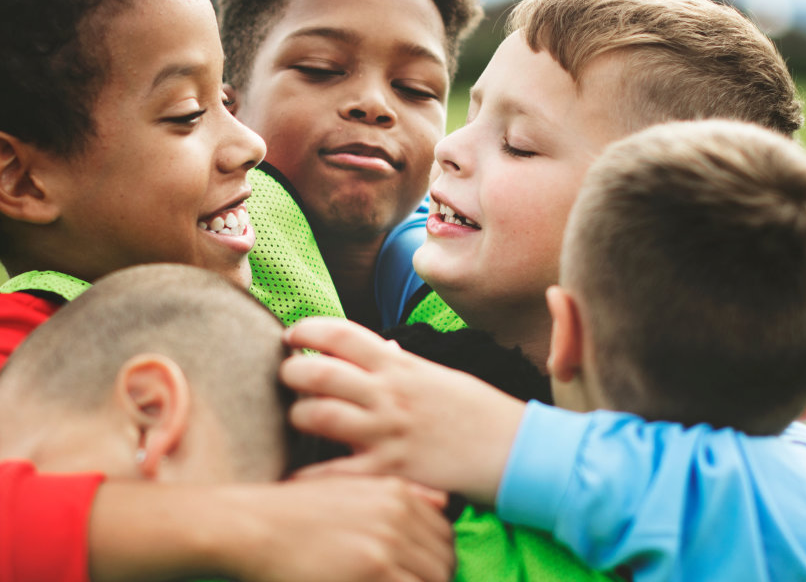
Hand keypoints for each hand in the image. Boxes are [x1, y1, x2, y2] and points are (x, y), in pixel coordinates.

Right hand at [225, 476, 454, 581]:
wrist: (248, 528)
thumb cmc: (290, 515)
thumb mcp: (347, 490)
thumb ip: (401, 496)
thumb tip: (445, 502)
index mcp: (395, 492)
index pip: (444, 534)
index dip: (435, 560)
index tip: (414, 574)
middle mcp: (398, 512)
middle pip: (445, 560)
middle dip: (433, 581)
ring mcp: (388, 542)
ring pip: (436, 579)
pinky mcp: (374, 569)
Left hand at [281, 317, 526, 503]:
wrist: (518, 450)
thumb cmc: (481, 413)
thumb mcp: (440, 377)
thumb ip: (404, 366)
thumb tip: (381, 350)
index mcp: (401, 366)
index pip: (342, 334)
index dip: (308, 329)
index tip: (292, 335)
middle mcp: (389, 394)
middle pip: (318, 372)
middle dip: (291, 372)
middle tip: (287, 377)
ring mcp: (388, 432)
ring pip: (318, 416)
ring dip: (298, 416)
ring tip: (299, 418)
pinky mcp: (391, 470)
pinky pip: (337, 472)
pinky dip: (310, 476)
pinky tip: (297, 476)